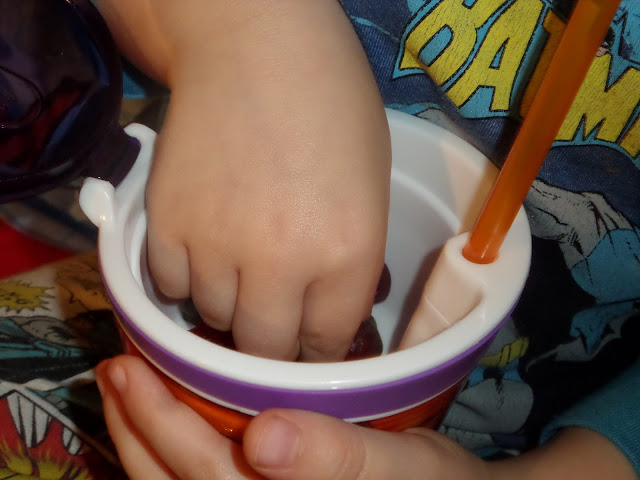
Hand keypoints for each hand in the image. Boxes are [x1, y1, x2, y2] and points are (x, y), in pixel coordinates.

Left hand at [95, 355, 487, 479]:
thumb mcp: (397, 467)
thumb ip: (334, 459)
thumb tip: (262, 437)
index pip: (205, 472)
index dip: (159, 423)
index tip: (128, 369)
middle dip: (136, 428)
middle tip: (114, 370)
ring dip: (143, 440)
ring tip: (124, 391)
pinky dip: (170, 451)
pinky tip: (165, 419)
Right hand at [97, 0, 390, 360]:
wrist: (256, 46)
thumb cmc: (331, 106)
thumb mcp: (370, 189)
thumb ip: (348, 262)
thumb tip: (319, 311)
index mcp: (349, 250)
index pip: (329, 342)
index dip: (319, 350)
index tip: (309, 345)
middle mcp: (283, 260)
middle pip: (266, 348)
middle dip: (273, 345)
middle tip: (272, 323)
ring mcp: (217, 244)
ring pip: (213, 319)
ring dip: (228, 306)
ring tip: (237, 270)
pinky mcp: (166, 223)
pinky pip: (168, 286)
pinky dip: (185, 279)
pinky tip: (201, 251)